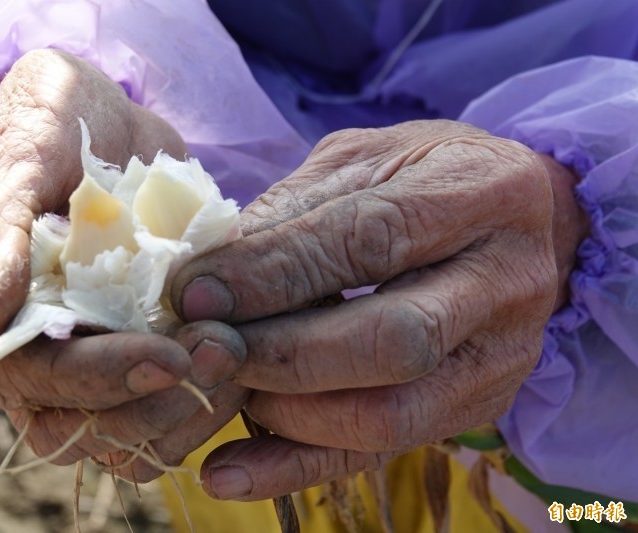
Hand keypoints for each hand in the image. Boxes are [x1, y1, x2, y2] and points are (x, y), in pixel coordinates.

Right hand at [0, 49, 244, 466]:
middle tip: (222, 351)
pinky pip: (158, 409)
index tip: (171, 356)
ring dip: (184, 407)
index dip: (99, 379)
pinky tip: (238, 357)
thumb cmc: (51, 121)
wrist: (106, 124)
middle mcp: (14, 350)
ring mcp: (72, 359)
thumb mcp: (16, 151)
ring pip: (121, 432)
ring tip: (234, 352)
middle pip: (76, 423)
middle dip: (153, 401)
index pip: (29, 376)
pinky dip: (201, 399)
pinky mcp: (122, 355)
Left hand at [170, 120, 588, 499]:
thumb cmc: (421, 174)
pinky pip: (382, 451)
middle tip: (204, 349)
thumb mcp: (359, 160)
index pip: (369, 241)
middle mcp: (506, 282)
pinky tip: (230, 472)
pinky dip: (297, 467)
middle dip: (280, 354)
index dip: (273, 274)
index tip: (194, 295)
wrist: (517, 214)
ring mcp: (502, 357)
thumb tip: (206, 281)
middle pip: (390, 342)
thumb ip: (290, 212)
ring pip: (388, 413)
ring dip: (284, 413)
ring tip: (220, 390)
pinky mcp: (480, 405)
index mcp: (479, 192)